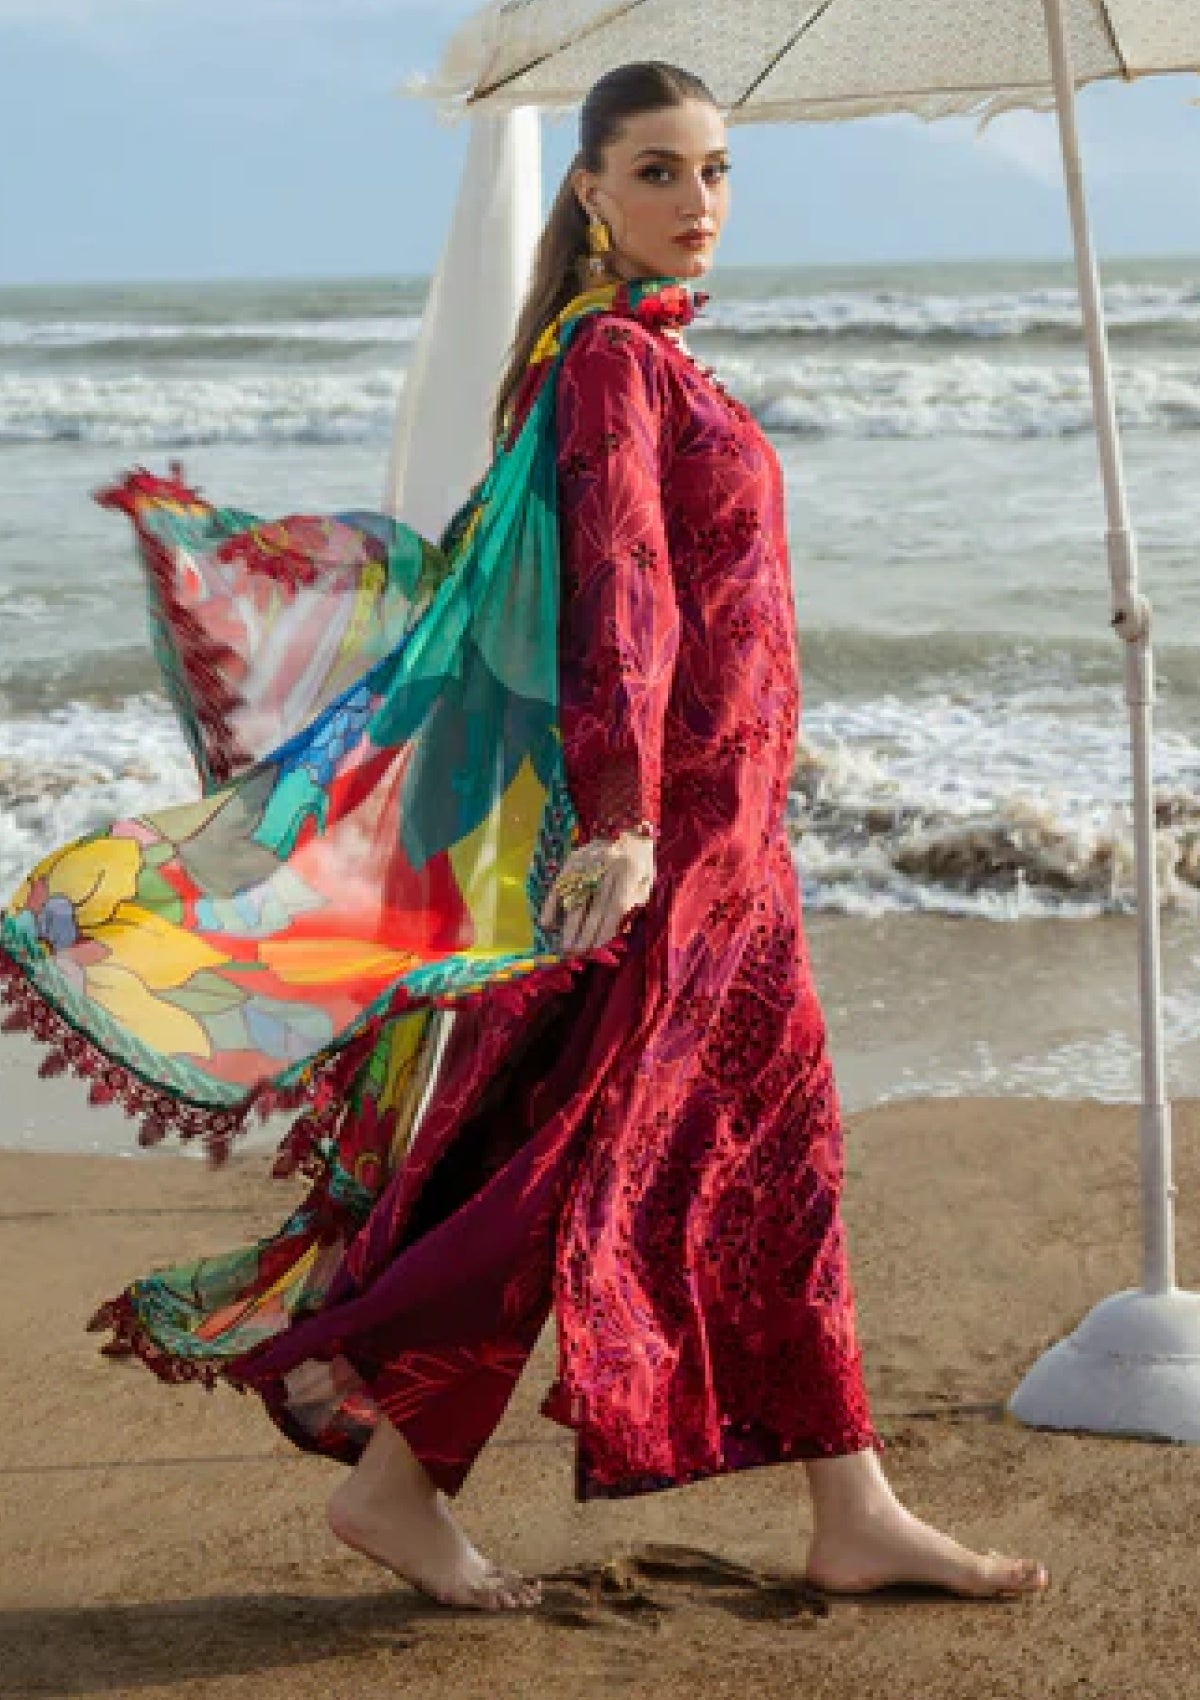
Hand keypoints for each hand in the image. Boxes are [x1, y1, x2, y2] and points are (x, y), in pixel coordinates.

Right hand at [538, 830, 656, 951]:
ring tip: (563, 946)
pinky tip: (547, 923)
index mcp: (628, 871)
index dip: (604, 929)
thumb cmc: (639, 862)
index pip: (614, 906)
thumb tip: (617, 931)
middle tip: (574, 954)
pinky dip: (552, 905)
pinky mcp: (572, 859)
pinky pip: (559, 885)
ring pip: (575, 897)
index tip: (594, 949)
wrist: (626, 826)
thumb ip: (632, 904)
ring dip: (568, 924)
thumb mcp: (645, 882)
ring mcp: (587, 861)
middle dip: (583, 932)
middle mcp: (606, 866)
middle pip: (593, 905)